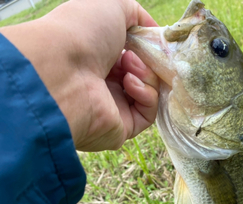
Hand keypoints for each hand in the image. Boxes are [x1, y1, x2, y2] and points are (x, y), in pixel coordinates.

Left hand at [0, 0, 159, 150]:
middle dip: (148, 61)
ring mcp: (113, 106)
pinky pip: (148, 113)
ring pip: (150, 92)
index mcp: (98, 55)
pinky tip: (130, 83)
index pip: (134, 54)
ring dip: (147, 75)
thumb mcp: (111, 5)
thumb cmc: (80, 34)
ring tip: (129, 67)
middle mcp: (104, 81)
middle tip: (136, 54)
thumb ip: (136, 14)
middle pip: (145, 73)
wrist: (62, 72)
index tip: (153, 41)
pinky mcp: (122, 128)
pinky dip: (146, 95)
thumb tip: (154, 32)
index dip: (147, 47)